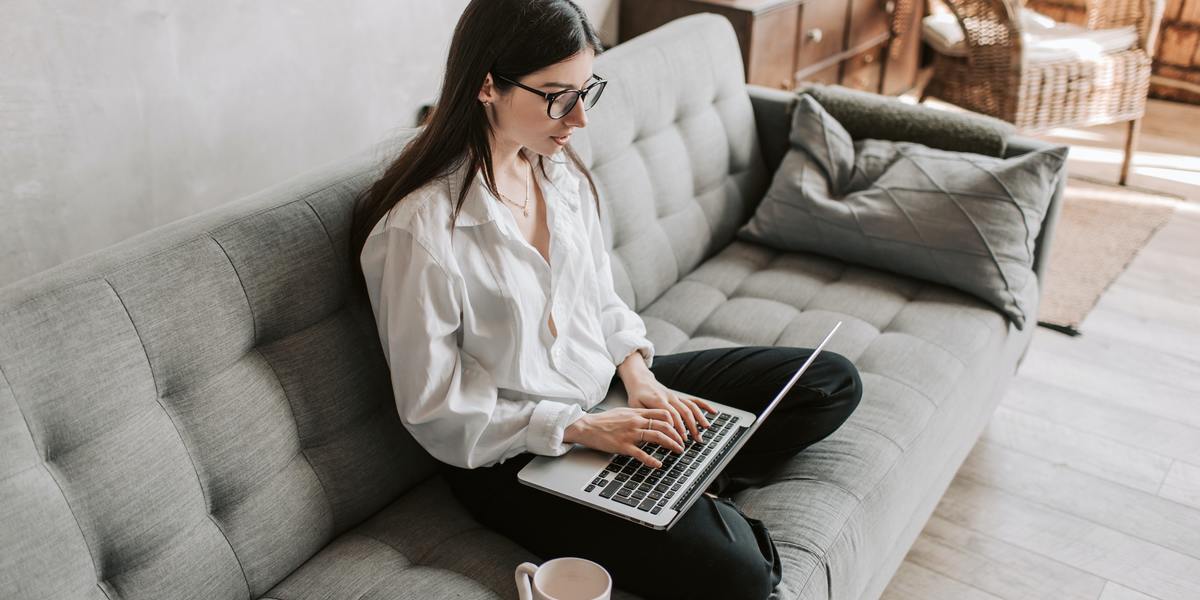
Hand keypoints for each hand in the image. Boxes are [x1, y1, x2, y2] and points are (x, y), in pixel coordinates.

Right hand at [563, 408, 685, 467]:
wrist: (587, 426)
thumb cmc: (604, 421)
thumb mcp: (624, 412)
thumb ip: (638, 415)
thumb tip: (651, 419)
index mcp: (637, 413)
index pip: (662, 413)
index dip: (675, 421)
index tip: (680, 429)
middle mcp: (636, 421)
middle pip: (664, 425)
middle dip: (677, 435)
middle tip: (683, 442)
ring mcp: (630, 434)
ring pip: (657, 436)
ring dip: (671, 444)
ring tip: (678, 450)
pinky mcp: (623, 446)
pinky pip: (641, 454)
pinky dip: (652, 460)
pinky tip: (658, 464)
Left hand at [625, 375, 717, 443]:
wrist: (640, 380)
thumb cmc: (637, 395)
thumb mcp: (635, 406)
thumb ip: (645, 417)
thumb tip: (653, 430)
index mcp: (658, 400)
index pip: (671, 415)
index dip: (678, 427)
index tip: (681, 439)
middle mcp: (670, 397)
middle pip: (684, 412)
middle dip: (692, 426)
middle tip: (696, 439)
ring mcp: (676, 397)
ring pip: (691, 407)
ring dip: (700, 418)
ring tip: (706, 429)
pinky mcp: (679, 397)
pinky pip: (693, 401)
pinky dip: (704, 406)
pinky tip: (713, 412)